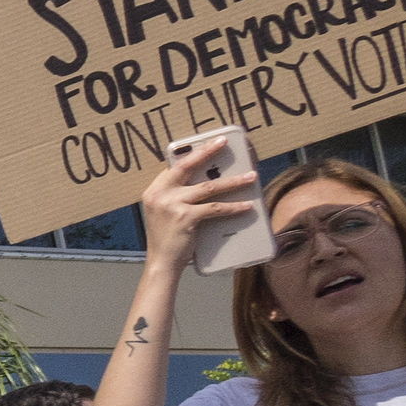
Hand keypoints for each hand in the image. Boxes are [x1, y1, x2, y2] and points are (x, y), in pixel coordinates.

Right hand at [137, 150, 254, 262]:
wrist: (161, 262)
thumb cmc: (167, 238)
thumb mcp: (166, 212)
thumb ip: (177, 196)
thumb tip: (206, 182)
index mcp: (154, 190)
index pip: (175, 167)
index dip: (194, 154)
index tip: (210, 144)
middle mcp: (160, 194)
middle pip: (188, 167)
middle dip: (208, 151)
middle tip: (225, 142)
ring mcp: (172, 205)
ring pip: (209, 187)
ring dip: (233, 181)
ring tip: (251, 176)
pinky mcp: (185, 218)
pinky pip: (215, 208)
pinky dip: (233, 207)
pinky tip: (247, 205)